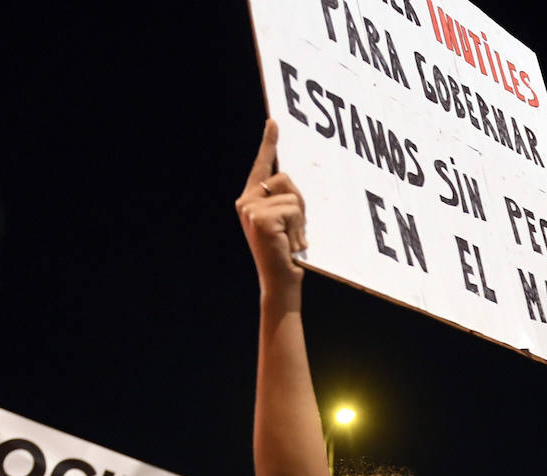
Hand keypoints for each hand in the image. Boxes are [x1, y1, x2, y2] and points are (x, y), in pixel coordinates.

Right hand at [236, 119, 306, 289]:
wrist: (280, 282)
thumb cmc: (287, 254)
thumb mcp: (286, 222)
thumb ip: (285, 201)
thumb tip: (293, 180)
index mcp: (251, 200)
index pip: (262, 167)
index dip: (268, 143)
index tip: (274, 122)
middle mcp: (246, 202)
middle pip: (285, 179)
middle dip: (300, 203)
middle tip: (296, 230)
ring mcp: (250, 209)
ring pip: (292, 196)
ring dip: (301, 220)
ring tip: (292, 240)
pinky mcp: (260, 218)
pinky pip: (293, 210)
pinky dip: (299, 228)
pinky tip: (291, 245)